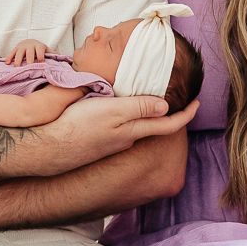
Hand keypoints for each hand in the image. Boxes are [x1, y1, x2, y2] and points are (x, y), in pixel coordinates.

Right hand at [7, 39, 51, 65]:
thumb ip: (54, 54)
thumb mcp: (47, 50)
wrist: (30, 41)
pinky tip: (7, 63)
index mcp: (39, 46)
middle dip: (29, 60)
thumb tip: (65, 59)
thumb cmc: (40, 49)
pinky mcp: (15, 48)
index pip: (40, 52)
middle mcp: (30, 45)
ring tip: (17, 67)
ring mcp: (22, 47)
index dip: (41, 58)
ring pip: (19, 53)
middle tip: (28, 67)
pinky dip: (9, 58)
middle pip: (29, 53)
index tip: (41, 65)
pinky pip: (11, 53)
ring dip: (18, 60)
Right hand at [32, 95, 196, 171]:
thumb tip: (166, 106)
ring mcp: (111, 145)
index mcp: (133, 131)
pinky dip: (126, 121)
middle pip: (153, 127)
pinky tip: (116, 113)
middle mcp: (126, 141)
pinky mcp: (97, 145)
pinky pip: (120, 132)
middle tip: (174, 97)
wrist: (48, 148)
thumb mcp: (112, 110)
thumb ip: (139, 107)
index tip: (198, 103)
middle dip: (165, 114)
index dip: (186, 115)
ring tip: (144, 99)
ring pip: (136, 129)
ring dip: (144, 116)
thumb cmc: (78, 125)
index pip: (168, 124)